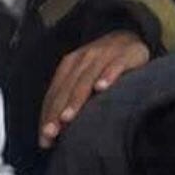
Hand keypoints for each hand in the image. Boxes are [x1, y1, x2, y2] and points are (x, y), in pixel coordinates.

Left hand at [39, 31, 149, 148]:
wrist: (130, 36)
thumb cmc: (103, 65)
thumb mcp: (84, 77)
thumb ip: (72, 97)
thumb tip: (58, 129)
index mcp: (69, 65)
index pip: (55, 92)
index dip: (48, 115)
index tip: (44, 138)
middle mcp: (83, 59)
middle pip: (67, 88)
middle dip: (56, 112)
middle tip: (51, 133)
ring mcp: (103, 55)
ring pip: (86, 79)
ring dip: (76, 99)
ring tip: (67, 118)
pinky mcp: (125, 54)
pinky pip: (115, 65)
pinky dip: (108, 76)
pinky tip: (102, 88)